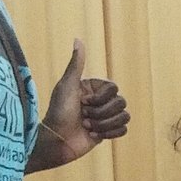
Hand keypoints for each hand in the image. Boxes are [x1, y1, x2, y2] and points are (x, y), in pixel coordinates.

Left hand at [34, 39, 130, 168]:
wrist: (56, 140)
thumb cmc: (58, 112)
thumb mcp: (66, 86)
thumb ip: (76, 64)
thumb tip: (78, 40)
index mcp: (93, 89)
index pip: (114, 88)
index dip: (101, 98)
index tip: (83, 102)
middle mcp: (100, 101)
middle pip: (121, 102)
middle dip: (101, 113)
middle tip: (83, 117)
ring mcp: (104, 117)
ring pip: (124, 117)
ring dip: (104, 125)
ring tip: (87, 127)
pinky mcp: (107, 133)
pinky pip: (123, 130)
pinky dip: (109, 134)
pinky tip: (93, 136)